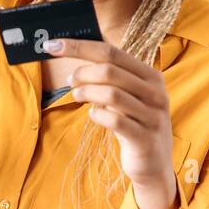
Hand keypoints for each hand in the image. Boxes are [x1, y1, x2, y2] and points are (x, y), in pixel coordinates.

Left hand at [46, 37, 174, 191]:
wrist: (153, 164)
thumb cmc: (133, 124)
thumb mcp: (126, 97)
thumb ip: (109, 78)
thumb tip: (74, 59)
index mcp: (151, 76)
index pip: (112, 52)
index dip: (80, 47)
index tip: (53, 45)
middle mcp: (156, 93)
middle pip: (110, 71)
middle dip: (82, 73)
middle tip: (70, 81)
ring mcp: (152, 116)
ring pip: (111, 94)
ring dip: (86, 93)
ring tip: (77, 96)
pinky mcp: (145, 139)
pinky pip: (115, 120)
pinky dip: (97, 115)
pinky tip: (93, 115)